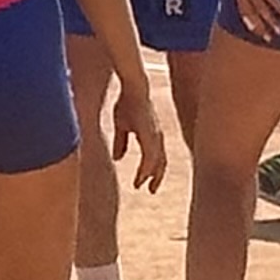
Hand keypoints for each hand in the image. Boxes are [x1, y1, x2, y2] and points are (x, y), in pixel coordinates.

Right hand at [110, 72, 170, 191]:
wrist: (133, 89)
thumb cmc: (127, 104)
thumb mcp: (122, 126)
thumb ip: (121, 142)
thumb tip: (118, 158)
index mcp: (152, 136)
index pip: (156, 158)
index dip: (151, 171)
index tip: (142, 184)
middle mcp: (157, 138)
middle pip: (161, 162)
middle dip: (156, 177)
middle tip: (151, 190)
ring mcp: (156, 136)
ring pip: (158, 161)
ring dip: (152, 175)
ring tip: (146, 186)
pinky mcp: (151, 134)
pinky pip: (151, 155)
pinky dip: (148, 167)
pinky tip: (142, 176)